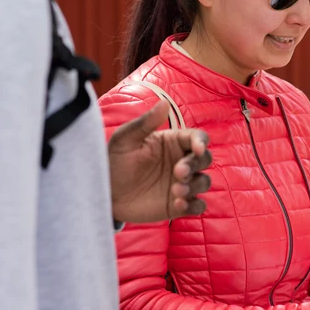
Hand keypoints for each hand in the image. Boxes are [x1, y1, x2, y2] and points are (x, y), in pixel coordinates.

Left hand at [107, 101, 212, 222]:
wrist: (104, 192)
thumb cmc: (114, 160)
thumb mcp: (125, 139)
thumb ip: (146, 123)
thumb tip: (164, 103)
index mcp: (173, 143)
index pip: (197, 138)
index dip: (201, 142)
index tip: (197, 148)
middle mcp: (181, 162)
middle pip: (205, 159)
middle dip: (196, 165)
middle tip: (177, 172)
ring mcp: (181, 184)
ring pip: (204, 182)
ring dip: (195, 186)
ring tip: (176, 191)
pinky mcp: (178, 205)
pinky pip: (197, 206)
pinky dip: (194, 206)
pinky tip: (179, 205)